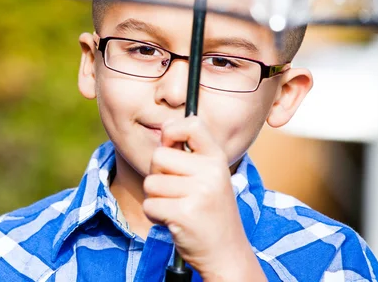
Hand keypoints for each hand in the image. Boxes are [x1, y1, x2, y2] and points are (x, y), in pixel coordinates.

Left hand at [142, 116, 265, 280]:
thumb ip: (189, 155)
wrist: (227, 253)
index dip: (172, 130)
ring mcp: (199, 192)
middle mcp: (211, 171)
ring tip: (177, 208)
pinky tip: (172, 221)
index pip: (193, 124)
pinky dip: (154, 216)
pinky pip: (150, 205)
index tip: (169, 143)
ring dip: (156, 198)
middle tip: (176, 191)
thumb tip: (163, 130)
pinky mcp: (185, 213)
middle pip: (159, 156)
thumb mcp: (208, 177)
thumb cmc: (210, 212)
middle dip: (158, 174)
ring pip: (151, 182)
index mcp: (216, 159)